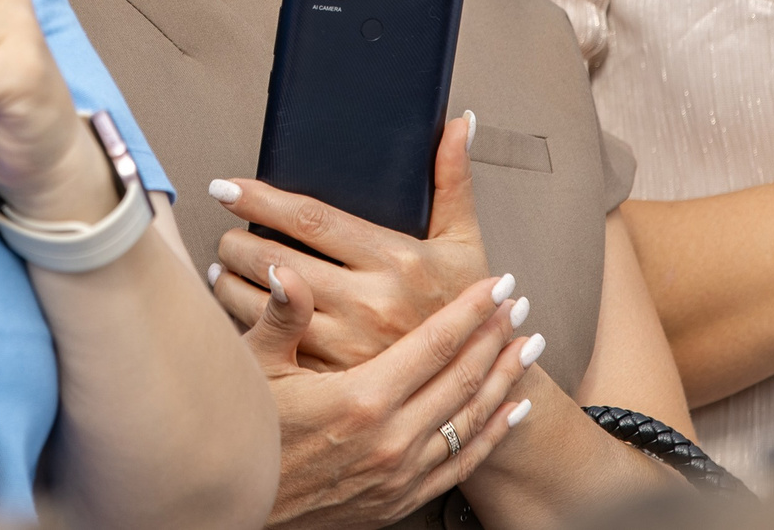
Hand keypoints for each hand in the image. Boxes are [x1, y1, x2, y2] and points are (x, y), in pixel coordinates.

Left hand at [208, 111, 493, 370]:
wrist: (476, 378)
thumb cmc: (466, 302)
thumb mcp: (464, 240)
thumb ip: (454, 179)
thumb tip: (459, 122)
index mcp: (397, 260)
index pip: (310, 218)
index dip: (261, 200)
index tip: (225, 188)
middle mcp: (371, 303)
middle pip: (278, 262)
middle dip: (237, 244)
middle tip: (224, 233)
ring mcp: (351, 347)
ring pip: (267, 307)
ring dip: (232, 284)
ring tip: (222, 269)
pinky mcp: (336, 381)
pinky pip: (276, 347)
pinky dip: (247, 326)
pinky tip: (238, 310)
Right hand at [243, 256, 534, 527]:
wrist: (244, 510)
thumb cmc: (248, 432)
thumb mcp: (255, 372)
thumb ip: (281, 318)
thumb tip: (284, 268)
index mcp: (361, 399)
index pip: (434, 345)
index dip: (471, 311)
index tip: (497, 283)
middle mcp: (391, 438)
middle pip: (462, 378)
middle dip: (496, 336)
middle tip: (520, 303)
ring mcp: (400, 473)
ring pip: (470, 419)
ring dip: (504, 379)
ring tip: (528, 346)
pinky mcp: (401, 499)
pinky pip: (462, 463)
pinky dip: (492, 433)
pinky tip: (512, 410)